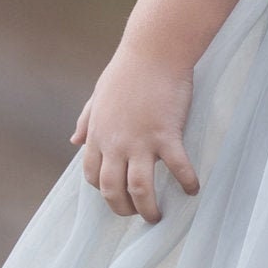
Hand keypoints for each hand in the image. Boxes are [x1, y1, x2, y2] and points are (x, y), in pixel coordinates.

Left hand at [71, 44, 199, 220]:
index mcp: (98, 134)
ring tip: (158, 216)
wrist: (153, 51)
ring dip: (148, 209)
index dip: (104, 191)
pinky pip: (176, 168)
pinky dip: (186, 182)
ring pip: (139, 189)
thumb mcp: (98, 96)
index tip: (118, 195)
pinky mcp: (166, 134)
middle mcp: (115, 143)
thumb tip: (73, 141)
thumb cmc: (127, 69)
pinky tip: (193, 190)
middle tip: (138, 215)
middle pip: (112, 190)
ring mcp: (140, 141)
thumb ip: (86, 121)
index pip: (92, 175)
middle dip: (123, 209)